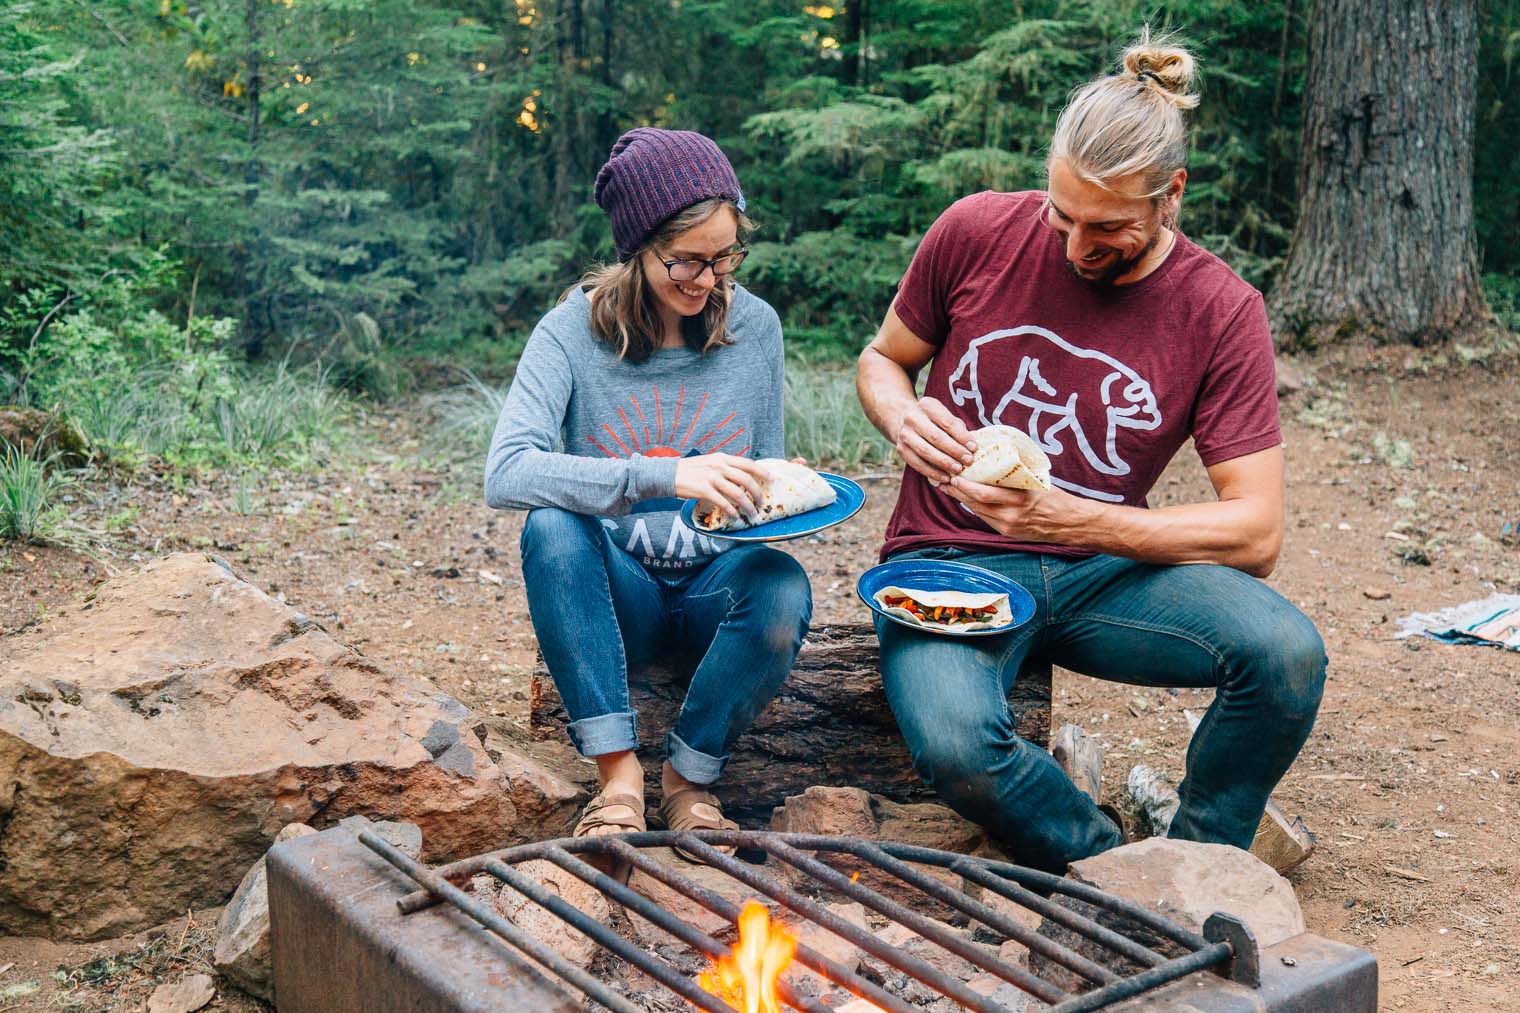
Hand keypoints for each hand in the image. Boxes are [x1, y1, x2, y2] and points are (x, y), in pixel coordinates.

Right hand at [675, 453, 773, 522]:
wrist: (669, 474)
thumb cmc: (691, 470)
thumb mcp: (709, 462)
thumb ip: (725, 467)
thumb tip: (742, 477)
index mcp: (722, 458)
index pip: (748, 463)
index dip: (762, 472)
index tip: (773, 479)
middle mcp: (719, 466)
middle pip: (746, 480)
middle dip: (757, 493)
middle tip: (761, 503)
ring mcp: (711, 478)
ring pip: (737, 493)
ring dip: (747, 506)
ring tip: (752, 514)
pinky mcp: (703, 490)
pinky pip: (723, 502)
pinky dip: (732, 511)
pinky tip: (735, 516)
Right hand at [894, 396, 976, 483]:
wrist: (905, 421)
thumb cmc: (935, 421)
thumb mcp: (946, 417)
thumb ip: (958, 429)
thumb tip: (972, 447)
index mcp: (927, 405)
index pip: (947, 422)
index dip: (962, 436)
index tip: (974, 448)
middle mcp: (912, 418)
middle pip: (936, 437)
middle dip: (954, 450)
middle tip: (968, 461)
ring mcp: (904, 434)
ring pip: (926, 451)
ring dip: (944, 463)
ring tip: (958, 470)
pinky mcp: (901, 449)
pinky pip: (917, 464)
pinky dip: (932, 472)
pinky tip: (945, 477)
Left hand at [942, 476, 1082, 542]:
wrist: (1070, 523)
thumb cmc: (1056, 497)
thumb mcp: (1037, 480)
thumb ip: (1016, 474)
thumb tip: (998, 456)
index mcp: (1020, 498)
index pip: (984, 493)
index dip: (965, 485)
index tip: (954, 474)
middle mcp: (1011, 515)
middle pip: (975, 504)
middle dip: (957, 492)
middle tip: (944, 479)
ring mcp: (1008, 526)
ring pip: (977, 512)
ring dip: (962, 500)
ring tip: (949, 487)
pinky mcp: (1007, 532)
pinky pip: (985, 518)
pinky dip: (974, 507)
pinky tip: (965, 498)